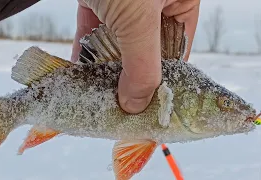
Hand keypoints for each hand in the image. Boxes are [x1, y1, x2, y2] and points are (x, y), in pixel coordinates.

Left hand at [71, 0, 199, 113]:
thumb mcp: (140, 20)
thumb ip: (141, 64)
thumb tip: (135, 105)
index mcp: (179, 2)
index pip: (177, 50)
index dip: (164, 79)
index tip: (150, 105)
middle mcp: (154, 5)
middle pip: (145, 51)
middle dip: (130, 76)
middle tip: (121, 103)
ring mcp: (124, 3)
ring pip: (118, 43)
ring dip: (105, 67)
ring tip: (99, 93)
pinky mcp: (97, 0)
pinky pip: (93, 31)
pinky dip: (86, 50)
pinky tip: (81, 71)